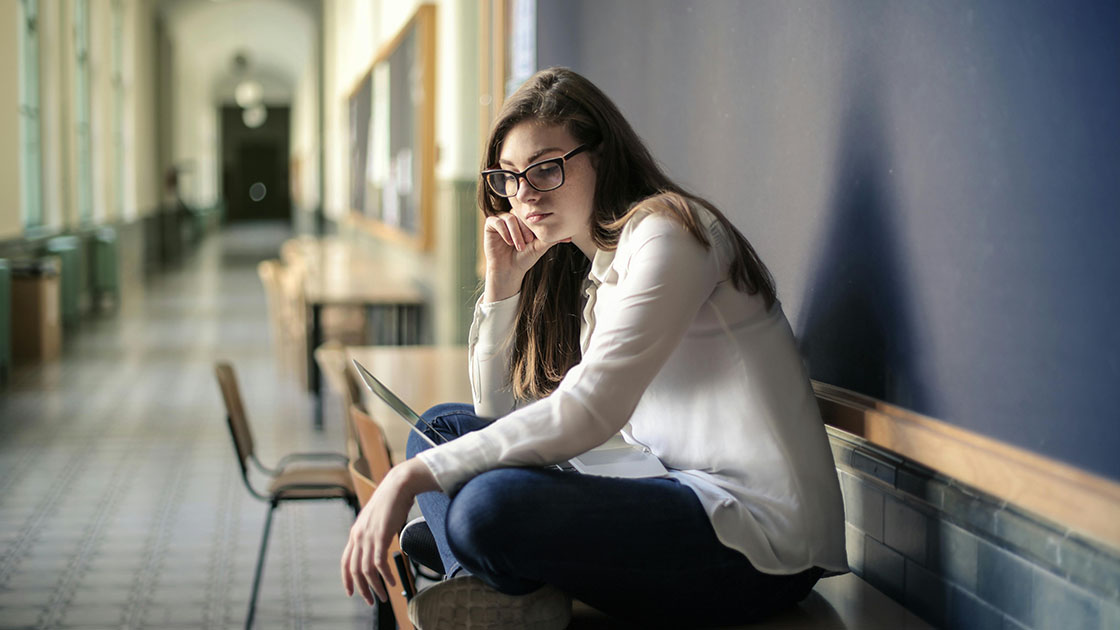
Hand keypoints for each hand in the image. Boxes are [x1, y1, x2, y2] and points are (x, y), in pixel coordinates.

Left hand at [340, 458, 438, 604]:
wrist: (398, 485)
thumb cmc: (391, 501)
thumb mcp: (376, 520)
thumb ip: (373, 533)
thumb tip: (377, 546)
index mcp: (355, 533)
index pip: (345, 561)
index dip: (346, 579)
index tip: (351, 592)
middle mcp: (358, 536)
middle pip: (354, 570)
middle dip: (361, 589)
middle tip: (370, 601)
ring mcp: (368, 536)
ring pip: (366, 570)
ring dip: (374, 586)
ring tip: (383, 596)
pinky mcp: (381, 536)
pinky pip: (380, 563)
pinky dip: (385, 576)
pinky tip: (392, 581)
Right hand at [483, 213, 558, 301]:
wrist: (510, 270)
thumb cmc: (524, 258)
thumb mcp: (540, 247)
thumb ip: (552, 239)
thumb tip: (569, 236)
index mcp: (525, 220)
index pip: (531, 214)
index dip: (534, 225)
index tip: (537, 239)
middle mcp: (513, 217)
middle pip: (520, 214)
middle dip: (526, 229)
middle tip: (529, 242)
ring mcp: (501, 220)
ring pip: (510, 218)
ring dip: (516, 233)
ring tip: (519, 246)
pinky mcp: (490, 224)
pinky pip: (497, 221)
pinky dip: (504, 232)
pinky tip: (508, 242)